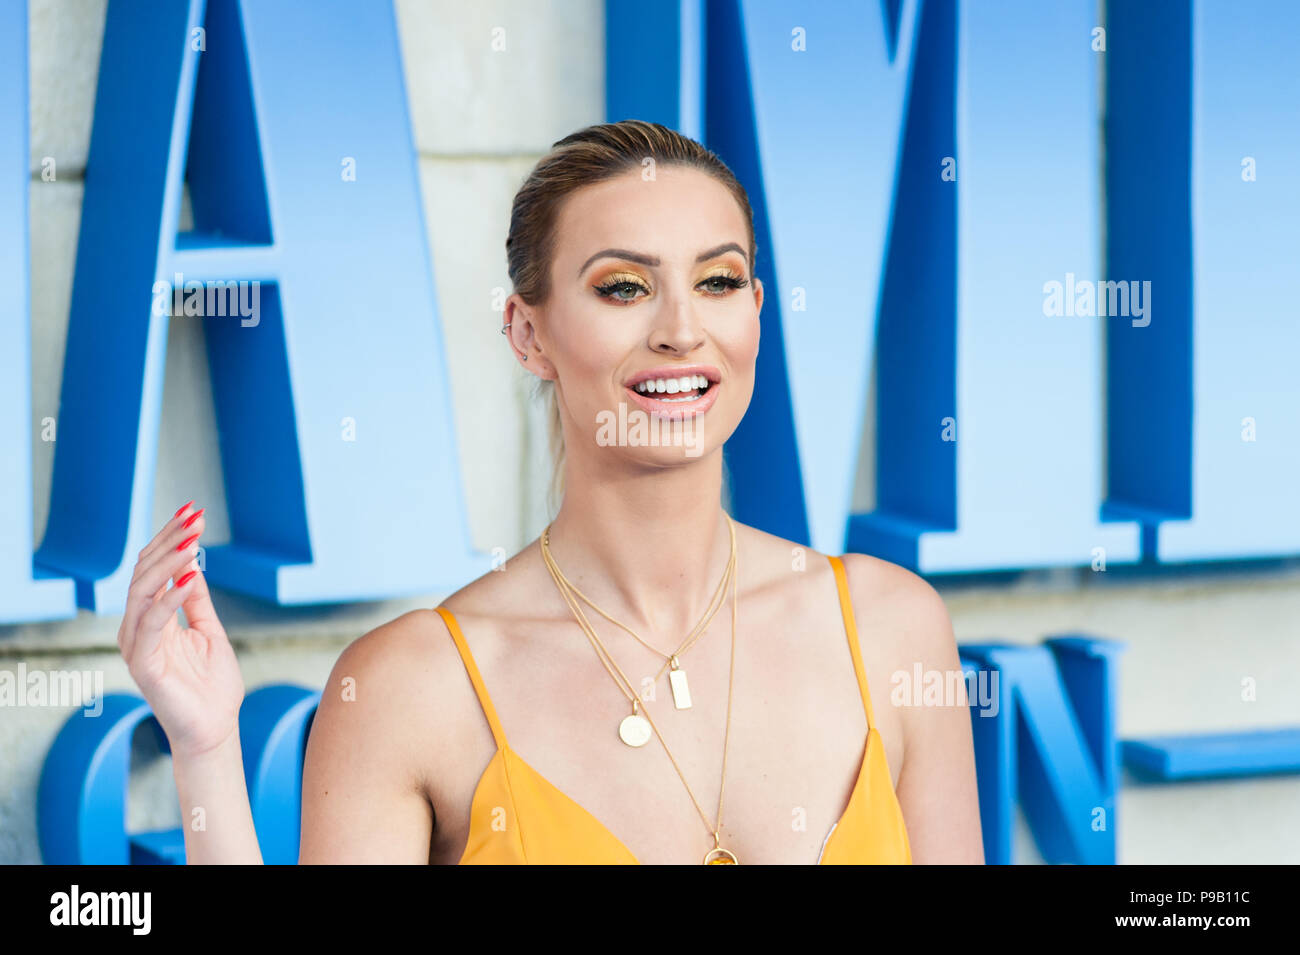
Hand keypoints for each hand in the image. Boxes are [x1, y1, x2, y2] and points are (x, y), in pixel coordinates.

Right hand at [116, 501, 244, 759]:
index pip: (154, 568)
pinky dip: (171, 597)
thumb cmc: (212, 684)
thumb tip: (193, 564)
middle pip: (144, 572)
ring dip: (169, 562)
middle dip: (171, 541)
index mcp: (151, 619)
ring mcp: (136, 645)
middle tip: (196, 517)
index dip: (171, 539)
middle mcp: (137, 627)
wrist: (215, 727)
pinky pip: (152, 623)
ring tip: (194, 540)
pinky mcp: (142, 663)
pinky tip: (192, 577)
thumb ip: (196, 600)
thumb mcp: (209, 630)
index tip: (193, 511)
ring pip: (142, 591)